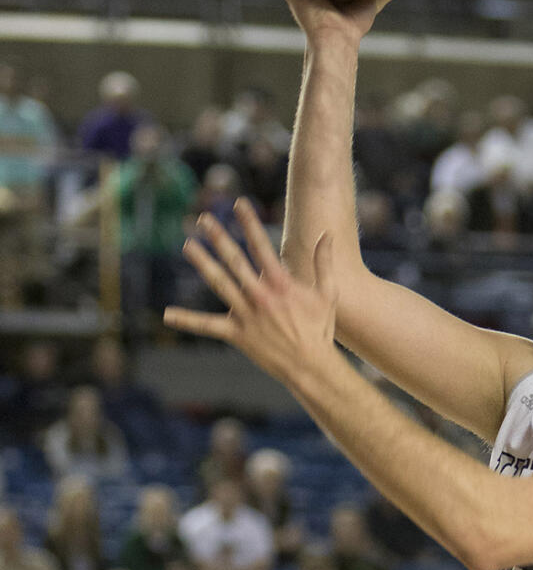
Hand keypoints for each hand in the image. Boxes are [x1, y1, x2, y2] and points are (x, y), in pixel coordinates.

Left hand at [164, 197, 337, 387]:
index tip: (239, 204)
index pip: (262, 246)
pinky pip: (208, 326)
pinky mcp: (237, 334)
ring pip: (220, 284)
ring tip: (187, 245)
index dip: (249, 223)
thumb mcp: (328, 293)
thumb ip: (324, 262)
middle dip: (218, 238)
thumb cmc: (320, 328)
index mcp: (282, 283)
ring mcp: (247, 315)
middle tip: (203, 219)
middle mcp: (261, 296)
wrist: (310, 365)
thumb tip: (327, 235)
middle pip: (235, 260)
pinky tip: (167, 314)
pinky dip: (188, 320)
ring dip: (203, 263)